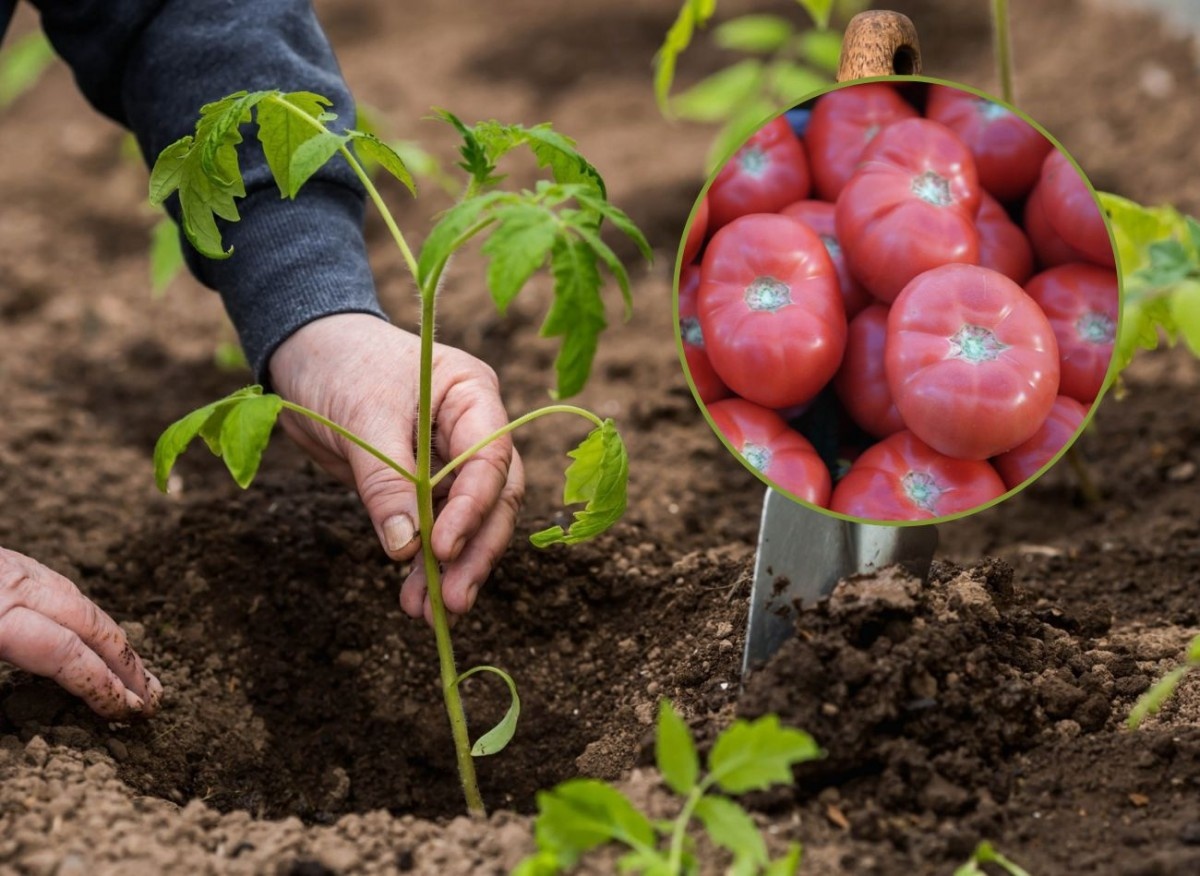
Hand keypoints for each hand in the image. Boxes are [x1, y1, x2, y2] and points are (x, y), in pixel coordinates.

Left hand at [0, 547, 162, 718]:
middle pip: (89, 624)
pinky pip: (59, 586)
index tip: (131, 710)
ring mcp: (12, 567)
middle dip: (126, 664)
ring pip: (81, 601)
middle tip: (153, 696)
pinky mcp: (7, 559)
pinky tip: (94, 633)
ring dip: (112, 639)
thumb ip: (4, 669)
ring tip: (135, 670)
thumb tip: (54, 688)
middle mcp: (13, 586)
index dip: (104, 684)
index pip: (67, 654)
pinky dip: (86, 615)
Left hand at [269, 314, 524, 623]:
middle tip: (453, 599)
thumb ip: (387, 482)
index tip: (442, 548)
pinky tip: (415, 596)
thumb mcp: (362, 418)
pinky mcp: (426, 484)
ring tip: (429, 611)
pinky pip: (436, 528)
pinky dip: (426, 563)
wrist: (305, 353)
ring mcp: (453, 459)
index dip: (473, 507)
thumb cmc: (339, 364)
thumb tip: (407, 548)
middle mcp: (475, 429)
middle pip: (495, 498)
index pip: (491, 458)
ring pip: (471, 521)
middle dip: (475, 550)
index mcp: (474, 394)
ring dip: (452, 567)